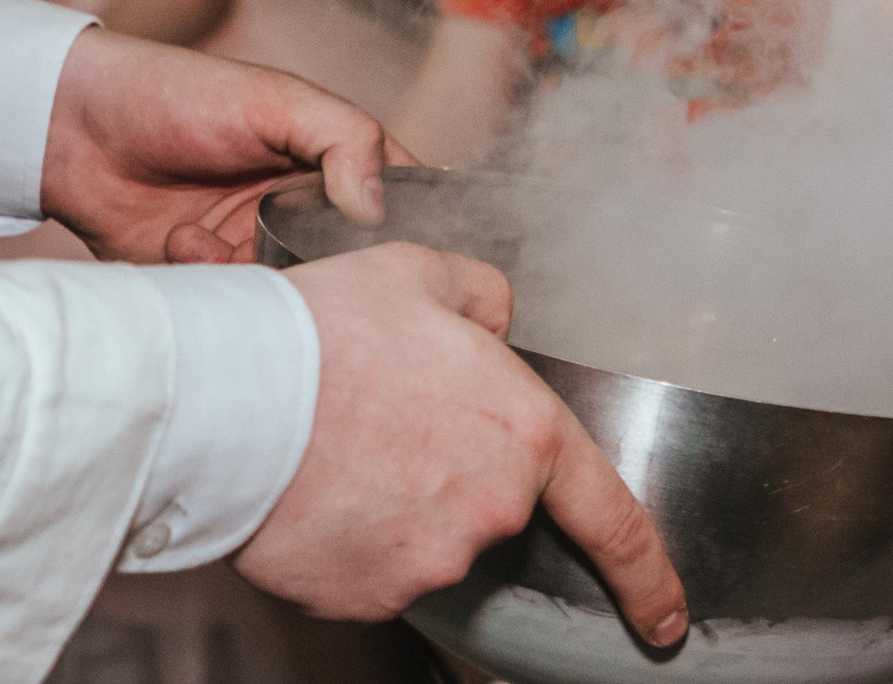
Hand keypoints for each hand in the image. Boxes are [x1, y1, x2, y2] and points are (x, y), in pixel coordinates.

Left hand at [42, 28, 413, 263]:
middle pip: (354, 266)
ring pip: (295, 295)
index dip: (415, 233)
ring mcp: (257, 248)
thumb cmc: (180, 95)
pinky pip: (235, 306)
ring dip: (258, 275)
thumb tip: (378, 209)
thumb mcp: (276, 98)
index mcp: (335, 163)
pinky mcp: (210, 281)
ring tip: (211, 236)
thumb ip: (344, 139)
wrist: (73, 130)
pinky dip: (210, 279)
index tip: (404, 256)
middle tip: (292, 255)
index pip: (403, 205)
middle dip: (327, 271)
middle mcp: (305, 212)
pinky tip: (181, 242)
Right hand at [237, 242, 690, 640]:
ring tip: (336, 446)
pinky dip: (349, 537)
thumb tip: (493, 328)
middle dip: (449, 470)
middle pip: (488, 504)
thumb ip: (483, 300)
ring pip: (426, 536)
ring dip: (395, 502)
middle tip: (382, 421)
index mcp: (526, 431)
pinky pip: (371, 568)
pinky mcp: (365, 595)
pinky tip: (314, 488)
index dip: (646, 576)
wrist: (225, 395)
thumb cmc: (321, 331)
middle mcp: (491, 508)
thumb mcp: (421, 275)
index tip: (667, 617)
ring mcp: (429, 561)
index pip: (610, 518)